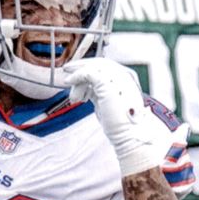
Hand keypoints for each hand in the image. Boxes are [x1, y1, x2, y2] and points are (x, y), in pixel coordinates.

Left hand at [68, 57, 157, 176]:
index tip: (77, 75)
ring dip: (78, 76)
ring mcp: (118, 78)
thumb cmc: (121, 125)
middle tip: (67, 72)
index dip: (90, 69)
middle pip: (100, 64)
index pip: (106, 67)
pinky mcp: (108, 83)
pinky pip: (88, 73)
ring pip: (93, 67)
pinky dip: (77, 76)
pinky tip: (70, 84)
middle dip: (82, 67)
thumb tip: (87, 90)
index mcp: (127, 80)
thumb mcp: (109, 104)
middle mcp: (124, 76)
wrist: (131, 135)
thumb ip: (100, 93)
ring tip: (71, 90)